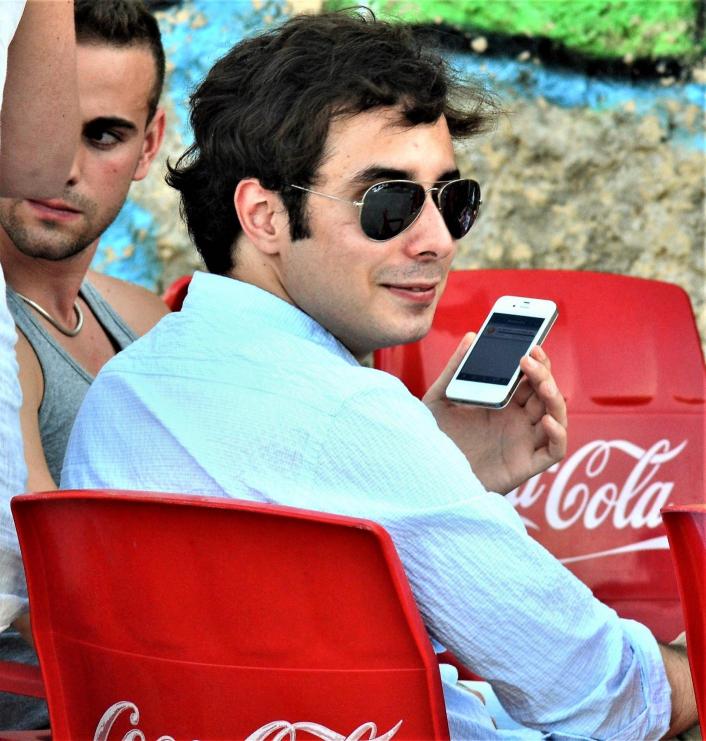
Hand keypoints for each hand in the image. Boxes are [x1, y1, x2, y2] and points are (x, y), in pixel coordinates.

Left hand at [423, 333, 567, 493]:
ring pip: (555, 416)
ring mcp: (523, 442)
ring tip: (543, 384)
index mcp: (501, 404)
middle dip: (543, 374)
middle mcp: (516, 421)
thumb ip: (454, 369)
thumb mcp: (438, 400)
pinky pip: (554, 450)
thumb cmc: (433, 440)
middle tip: (530, 358)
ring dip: (555, 398)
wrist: (427, 475)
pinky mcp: (526, 465)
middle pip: (544, 393)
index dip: (535, 363)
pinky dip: (558, 434)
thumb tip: (470, 337)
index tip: (532, 346)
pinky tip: (546, 420)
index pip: (528, 379)